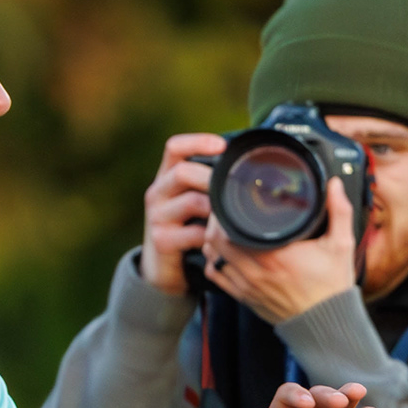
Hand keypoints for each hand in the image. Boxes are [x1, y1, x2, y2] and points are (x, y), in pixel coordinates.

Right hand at [139, 137, 224, 294]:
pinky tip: (221, 240)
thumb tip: (251, 167)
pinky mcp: (161, 240)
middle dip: (212, 178)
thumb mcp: (195, 200)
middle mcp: (158, 192)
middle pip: (182, 171)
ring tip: (231, 215)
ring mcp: (156, 216)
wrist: (162, 265)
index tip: (222, 146)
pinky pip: (194, 233)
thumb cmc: (188, 226)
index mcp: (166, 176)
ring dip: (216, 209)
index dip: (197, 142)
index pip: (174, 147)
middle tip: (234, 188)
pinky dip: (212, 236)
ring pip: (192, 201)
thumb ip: (210, 183)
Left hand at [204, 179, 364, 324]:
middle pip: (214, 241)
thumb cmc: (332, 286)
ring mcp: (247, 287)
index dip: (223, 214)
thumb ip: (339, 211)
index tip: (229, 202)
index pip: (229, 231)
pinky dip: (215, 262)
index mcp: (275, 256)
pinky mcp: (245, 298)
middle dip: (215, 223)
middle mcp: (256, 272)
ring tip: (223, 230)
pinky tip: (223, 253)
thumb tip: (334, 183)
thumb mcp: (341, 245)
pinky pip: (217, 277)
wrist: (327, 324)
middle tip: (224, 212)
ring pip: (212, 257)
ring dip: (213, 242)